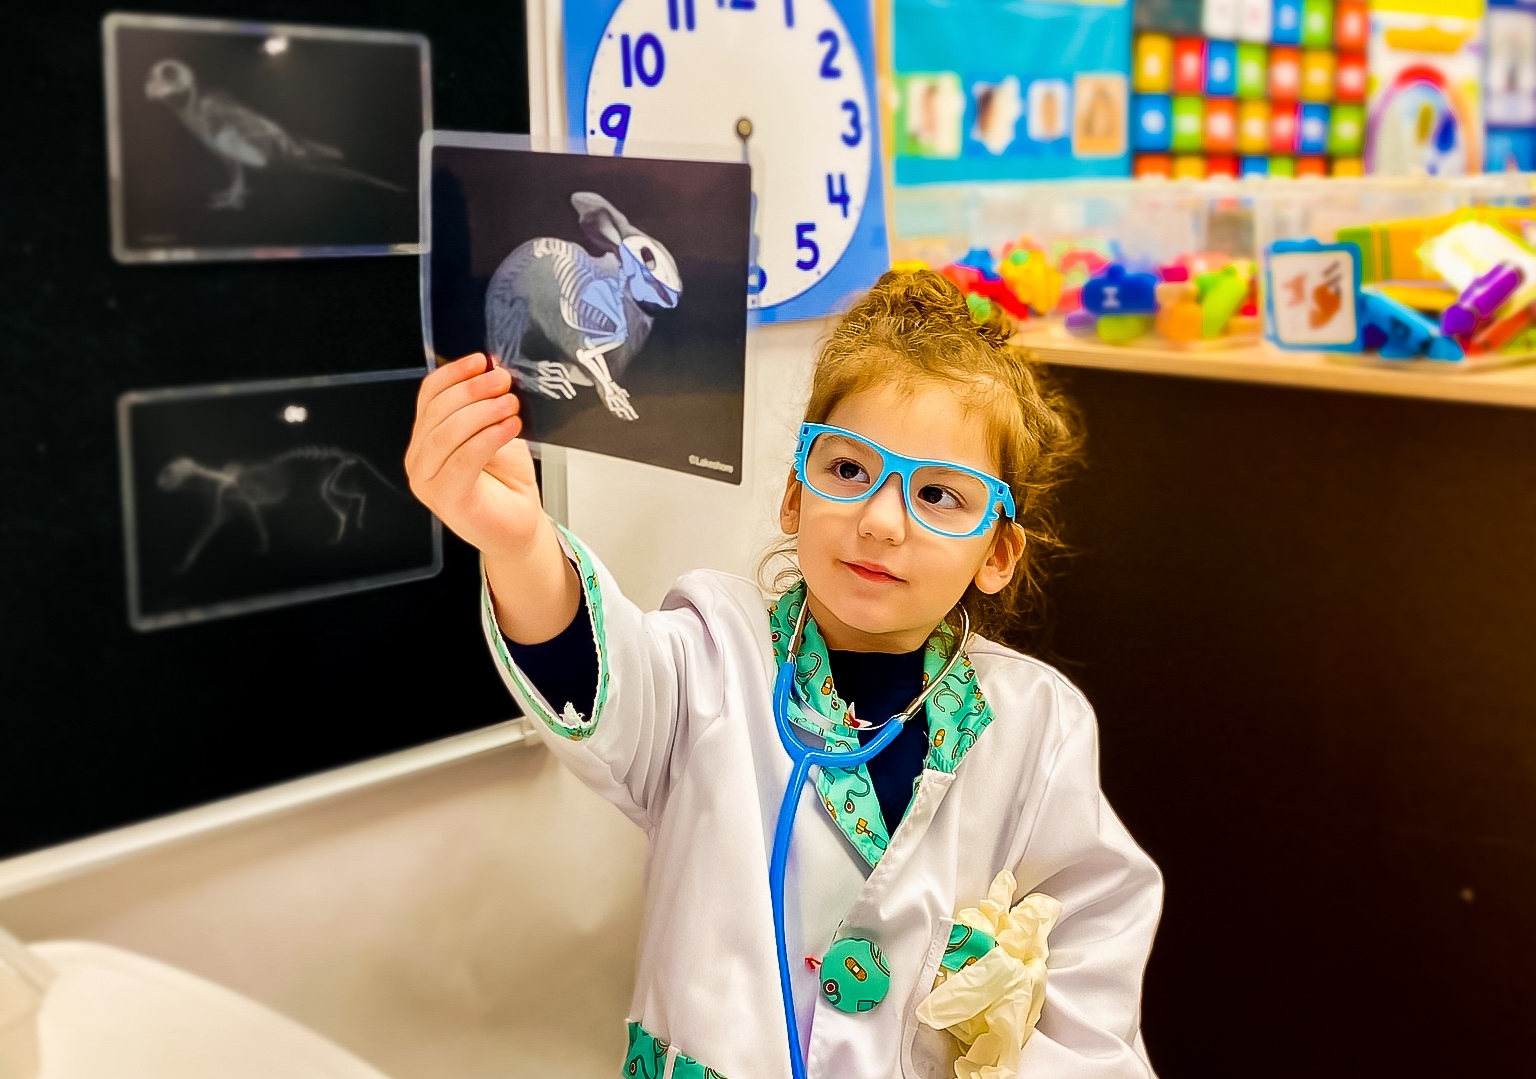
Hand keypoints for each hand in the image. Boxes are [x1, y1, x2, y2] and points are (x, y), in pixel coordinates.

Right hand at [406, 354, 542, 559]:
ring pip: (447, 433)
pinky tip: (509, 427)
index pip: (428, 396)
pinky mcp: (448, 498)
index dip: (453, 374)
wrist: (519, 526)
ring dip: (481, 412)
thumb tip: (493, 370)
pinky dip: (488, 437)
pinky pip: (464, 459)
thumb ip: (486, 406)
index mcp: (426, 439)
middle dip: (472, 391)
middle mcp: (420, 460)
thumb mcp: (496, 431)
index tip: (481, 360)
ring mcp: (429, 482)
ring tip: (510, 404)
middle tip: (502, 381)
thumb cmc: (506, 482)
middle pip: (437, 412)